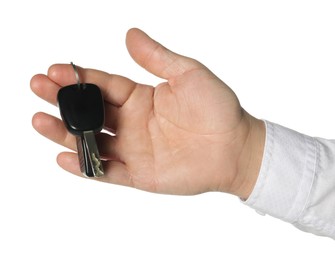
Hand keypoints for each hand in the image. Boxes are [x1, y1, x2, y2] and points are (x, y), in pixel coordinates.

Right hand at [31, 28, 264, 198]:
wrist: (234, 147)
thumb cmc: (217, 108)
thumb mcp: (188, 74)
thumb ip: (157, 58)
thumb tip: (129, 34)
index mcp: (141, 97)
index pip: (102, 85)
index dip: (79, 78)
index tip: (56, 70)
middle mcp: (132, 122)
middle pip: (89, 112)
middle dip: (63, 101)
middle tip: (38, 89)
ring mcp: (133, 149)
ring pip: (91, 141)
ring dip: (64, 132)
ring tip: (40, 121)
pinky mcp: (138, 174)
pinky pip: (106, 171)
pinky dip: (85, 166)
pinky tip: (65, 156)